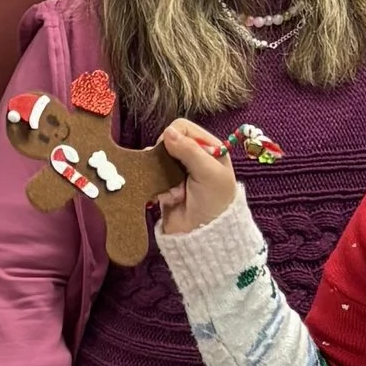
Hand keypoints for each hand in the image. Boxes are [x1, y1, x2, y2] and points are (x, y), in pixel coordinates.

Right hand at [155, 118, 240, 235]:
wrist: (204, 237)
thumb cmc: (215, 202)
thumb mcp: (208, 172)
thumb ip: (189, 150)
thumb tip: (167, 132)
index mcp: (208, 148)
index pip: (183, 128)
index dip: (174, 136)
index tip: (173, 152)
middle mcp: (192, 157)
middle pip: (166, 142)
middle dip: (167, 159)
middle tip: (177, 176)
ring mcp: (177, 173)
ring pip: (156, 161)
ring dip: (163, 176)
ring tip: (176, 192)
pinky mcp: (164, 188)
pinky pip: (151, 179)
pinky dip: (158, 188)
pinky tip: (170, 199)